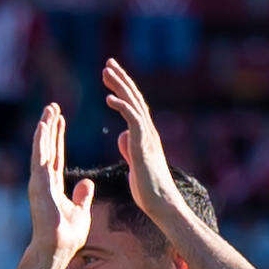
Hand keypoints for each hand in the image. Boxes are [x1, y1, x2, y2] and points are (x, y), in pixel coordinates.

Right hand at [23, 103, 91, 267]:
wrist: (58, 247)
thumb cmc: (67, 234)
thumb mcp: (80, 211)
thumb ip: (82, 196)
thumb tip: (87, 184)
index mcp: (54, 185)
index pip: (56, 155)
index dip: (58, 136)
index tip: (60, 119)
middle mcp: (43, 180)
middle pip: (47, 147)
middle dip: (50, 126)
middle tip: (52, 106)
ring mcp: (39, 181)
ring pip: (41, 148)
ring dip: (44, 128)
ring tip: (48, 108)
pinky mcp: (39, 184)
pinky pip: (40, 158)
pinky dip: (41, 141)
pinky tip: (44, 125)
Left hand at [98, 60, 181, 230]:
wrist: (161, 204)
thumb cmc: (148, 189)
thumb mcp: (134, 162)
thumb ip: (130, 147)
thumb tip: (122, 134)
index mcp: (144, 135)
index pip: (133, 106)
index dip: (122, 90)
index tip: (110, 76)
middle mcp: (148, 131)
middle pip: (134, 98)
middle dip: (121, 80)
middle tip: (108, 63)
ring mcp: (148, 137)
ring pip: (134, 104)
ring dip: (121, 86)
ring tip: (107, 71)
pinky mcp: (144, 146)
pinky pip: (133, 120)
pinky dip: (122, 107)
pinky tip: (108, 98)